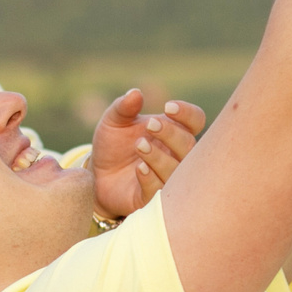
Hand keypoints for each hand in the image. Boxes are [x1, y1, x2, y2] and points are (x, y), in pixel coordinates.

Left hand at [88, 89, 206, 220]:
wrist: (96, 175)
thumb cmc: (113, 145)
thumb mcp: (113, 121)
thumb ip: (124, 107)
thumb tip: (135, 93)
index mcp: (172, 132)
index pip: (195, 120)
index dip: (187, 114)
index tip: (167, 107)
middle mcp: (175, 155)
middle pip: (190, 145)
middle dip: (172, 134)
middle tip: (150, 125)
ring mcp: (166, 177)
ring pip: (178, 170)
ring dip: (160, 156)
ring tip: (139, 145)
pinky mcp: (150, 198)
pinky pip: (160, 190)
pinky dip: (151, 177)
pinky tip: (139, 168)